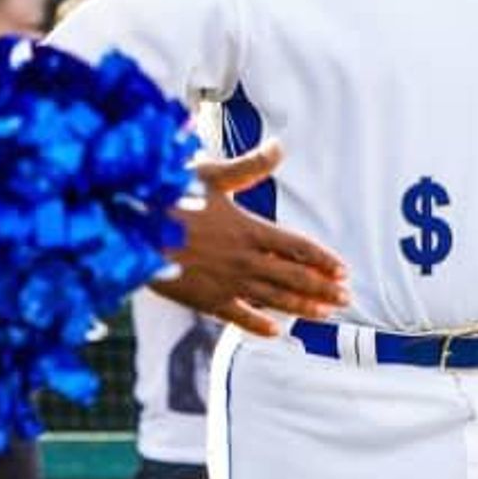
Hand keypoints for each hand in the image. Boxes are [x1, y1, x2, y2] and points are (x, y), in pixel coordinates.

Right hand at [151, 141, 348, 336]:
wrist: (131, 229)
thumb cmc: (169, 196)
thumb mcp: (212, 175)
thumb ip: (249, 167)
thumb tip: (280, 146)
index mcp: (248, 228)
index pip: (297, 246)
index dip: (323, 259)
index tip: (343, 270)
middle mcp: (243, 258)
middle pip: (293, 276)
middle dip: (323, 288)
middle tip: (346, 298)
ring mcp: (226, 282)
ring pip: (273, 299)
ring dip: (302, 307)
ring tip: (326, 314)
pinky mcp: (204, 299)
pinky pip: (238, 316)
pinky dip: (259, 325)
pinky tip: (276, 331)